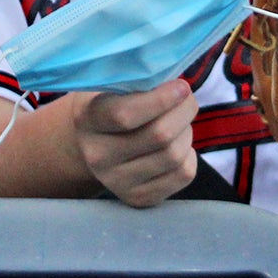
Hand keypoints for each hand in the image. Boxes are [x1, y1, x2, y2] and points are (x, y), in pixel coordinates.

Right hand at [68, 82, 199, 207]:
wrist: (92, 144)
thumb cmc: (110, 103)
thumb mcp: (111, 84)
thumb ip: (137, 79)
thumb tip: (177, 84)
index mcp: (88, 120)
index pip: (125, 115)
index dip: (161, 99)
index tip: (181, 86)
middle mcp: (98, 156)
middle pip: (159, 136)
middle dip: (184, 111)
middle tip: (187, 98)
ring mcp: (117, 182)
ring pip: (174, 156)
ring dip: (187, 131)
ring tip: (179, 121)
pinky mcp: (138, 198)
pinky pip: (183, 175)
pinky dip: (190, 155)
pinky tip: (178, 144)